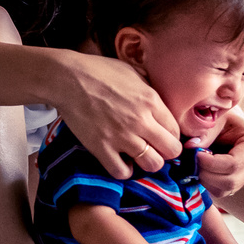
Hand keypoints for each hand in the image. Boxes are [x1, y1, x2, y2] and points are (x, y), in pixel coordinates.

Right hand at [58, 52, 180, 179]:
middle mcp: (140, 121)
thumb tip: (160, 98)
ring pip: (152, 164)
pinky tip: (120, 161)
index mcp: (151, 101)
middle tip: (154, 148)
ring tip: (138, 156)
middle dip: (166, 152)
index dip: (171, 136)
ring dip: (147, 163)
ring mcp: (121, 136)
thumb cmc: (98, 71)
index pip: (176, 131)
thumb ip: (150, 86)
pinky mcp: (101, 147)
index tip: (161, 136)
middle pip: (171, 151)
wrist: (66, 79)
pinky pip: (121, 172)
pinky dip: (124, 170)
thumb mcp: (133, 71)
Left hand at [194, 108, 243, 197]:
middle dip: (205, 173)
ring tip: (194, 163)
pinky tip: (198, 168)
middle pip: (230, 181)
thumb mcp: (214, 117)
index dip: (210, 163)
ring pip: (224, 189)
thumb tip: (190, 147)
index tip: (194, 154)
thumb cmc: (220, 116)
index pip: (233, 163)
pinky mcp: (237, 183)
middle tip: (190, 161)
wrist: (225, 121)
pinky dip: (205, 183)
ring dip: (204, 179)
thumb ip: (204, 132)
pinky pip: (220, 192)